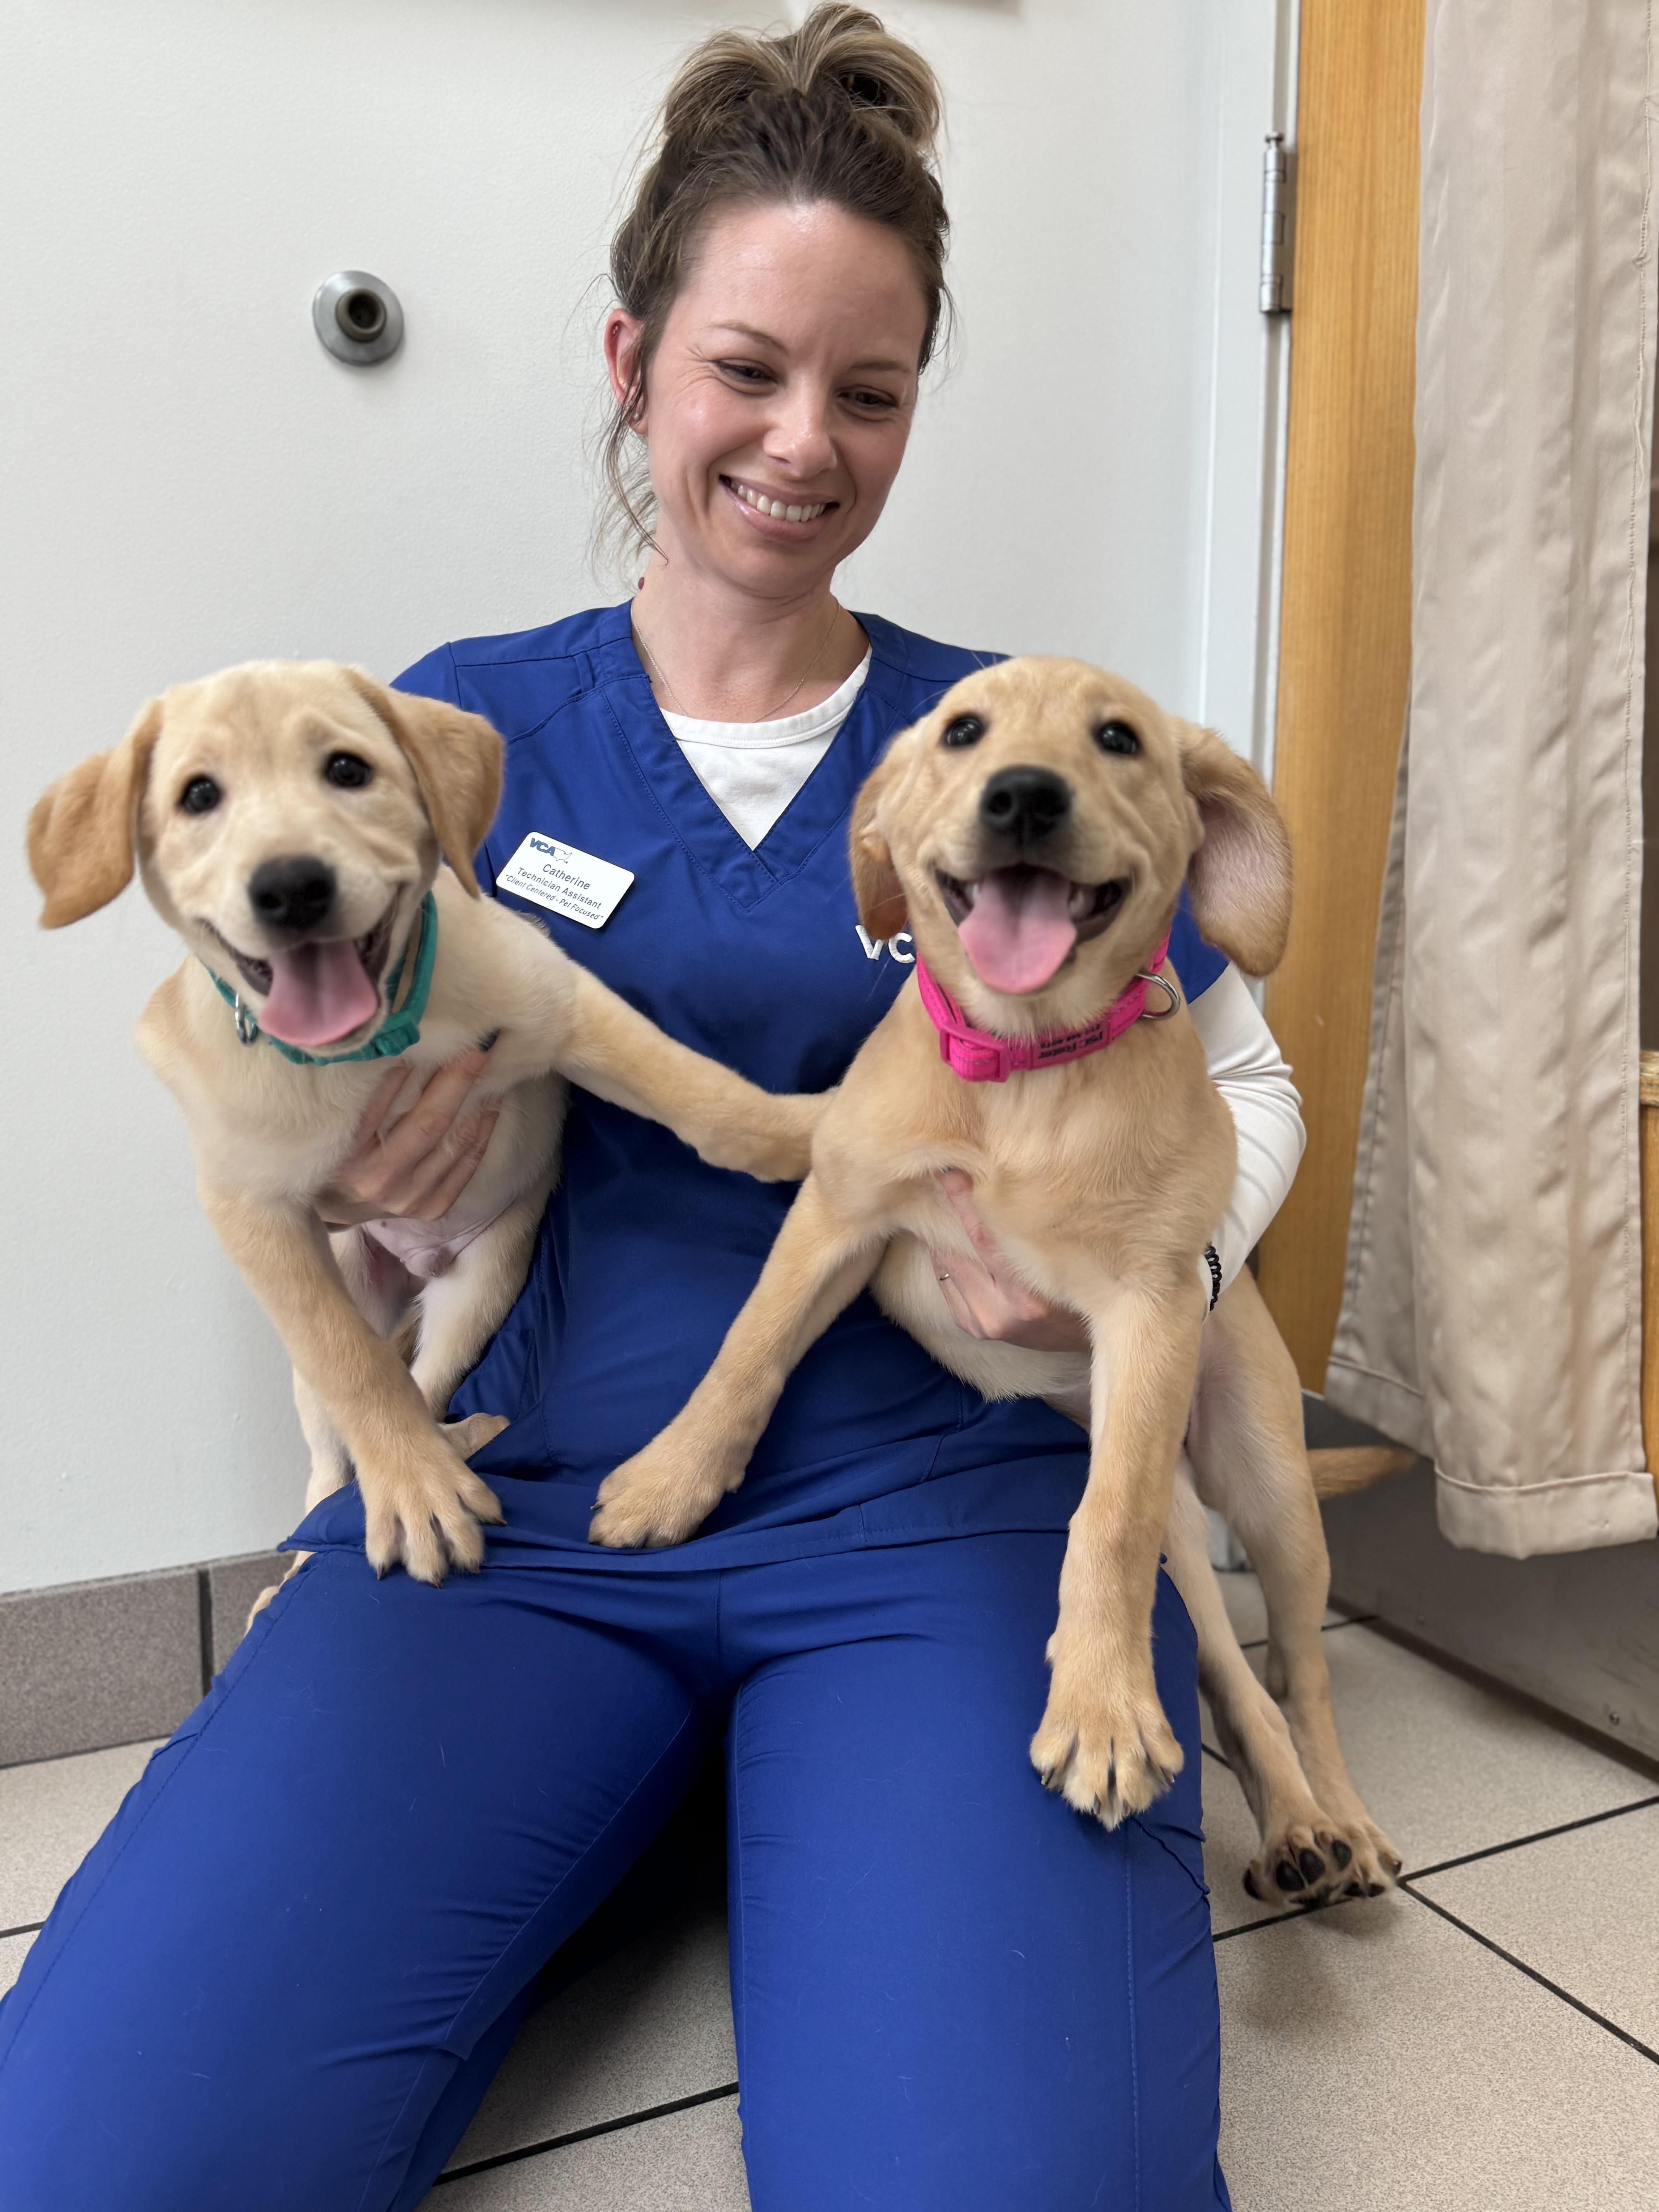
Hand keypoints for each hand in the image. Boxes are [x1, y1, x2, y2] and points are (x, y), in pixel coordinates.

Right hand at [316, 1048, 499, 1226]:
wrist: (338, 1204)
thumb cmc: (337, 1151)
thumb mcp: (339, 1123)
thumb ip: (361, 1092)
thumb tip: (401, 1045)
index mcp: (346, 1155)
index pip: (380, 1104)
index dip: (409, 1069)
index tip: (431, 1037)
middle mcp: (378, 1180)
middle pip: (429, 1122)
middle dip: (457, 1080)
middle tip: (476, 1047)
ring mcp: (409, 1198)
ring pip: (455, 1142)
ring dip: (478, 1103)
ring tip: (490, 1071)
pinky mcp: (432, 1207)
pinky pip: (467, 1165)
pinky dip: (482, 1132)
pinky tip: (491, 1106)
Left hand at [928, 1169, 1089, 1352]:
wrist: (1085, 1338)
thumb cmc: (1081, 1290)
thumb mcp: (1066, 1261)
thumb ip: (1030, 1232)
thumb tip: (995, 1185)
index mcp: (1028, 1300)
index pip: (984, 1239)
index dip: (963, 1203)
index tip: (949, 1172)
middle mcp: (1000, 1315)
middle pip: (957, 1253)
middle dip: (947, 1215)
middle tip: (942, 1181)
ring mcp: (983, 1323)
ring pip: (946, 1266)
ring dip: (943, 1236)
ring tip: (947, 1206)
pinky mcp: (972, 1326)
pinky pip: (946, 1282)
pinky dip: (946, 1258)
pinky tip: (953, 1241)